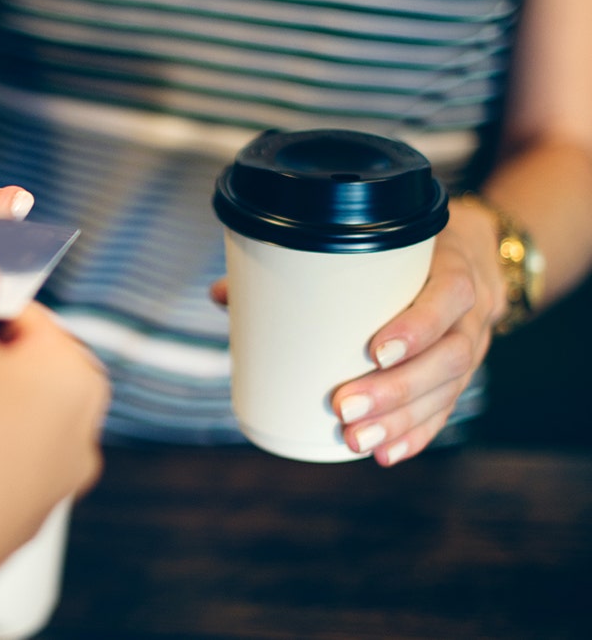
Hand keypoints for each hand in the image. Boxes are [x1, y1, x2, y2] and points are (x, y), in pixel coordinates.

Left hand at [328, 199, 504, 465]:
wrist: (470, 255)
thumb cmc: (404, 252)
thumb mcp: (375, 243)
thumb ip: (302, 263)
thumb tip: (222, 294)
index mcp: (451, 267)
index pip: (449, 295)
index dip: (418, 326)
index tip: (375, 352)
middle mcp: (469, 313)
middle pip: (448, 356)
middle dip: (395, 389)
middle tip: (344, 407)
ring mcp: (472, 345)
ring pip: (448, 389)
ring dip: (400, 420)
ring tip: (355, 439)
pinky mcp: (463, 375)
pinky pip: (447, 409)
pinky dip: (416, 433)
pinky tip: (386, 452)